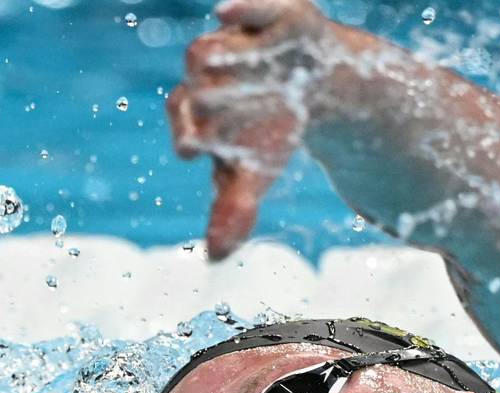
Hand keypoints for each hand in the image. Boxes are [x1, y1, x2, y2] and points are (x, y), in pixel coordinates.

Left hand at [167, 0, 330, 259]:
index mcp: (193, 109)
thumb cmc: (270, 130)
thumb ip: (234, 211)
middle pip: (196, 84)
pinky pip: (247, 6)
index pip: (184, 122)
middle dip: (209, 100)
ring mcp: (229, 41)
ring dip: (222, 59)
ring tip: (243, 73)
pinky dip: (240, 7)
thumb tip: (215, 259)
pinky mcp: (261, 14)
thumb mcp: (254, 173)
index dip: (189, 134)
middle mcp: (204, 71)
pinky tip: (227, 11)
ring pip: (211, 48)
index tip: (193, 150)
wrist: (315, 85)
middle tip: (225, 114)